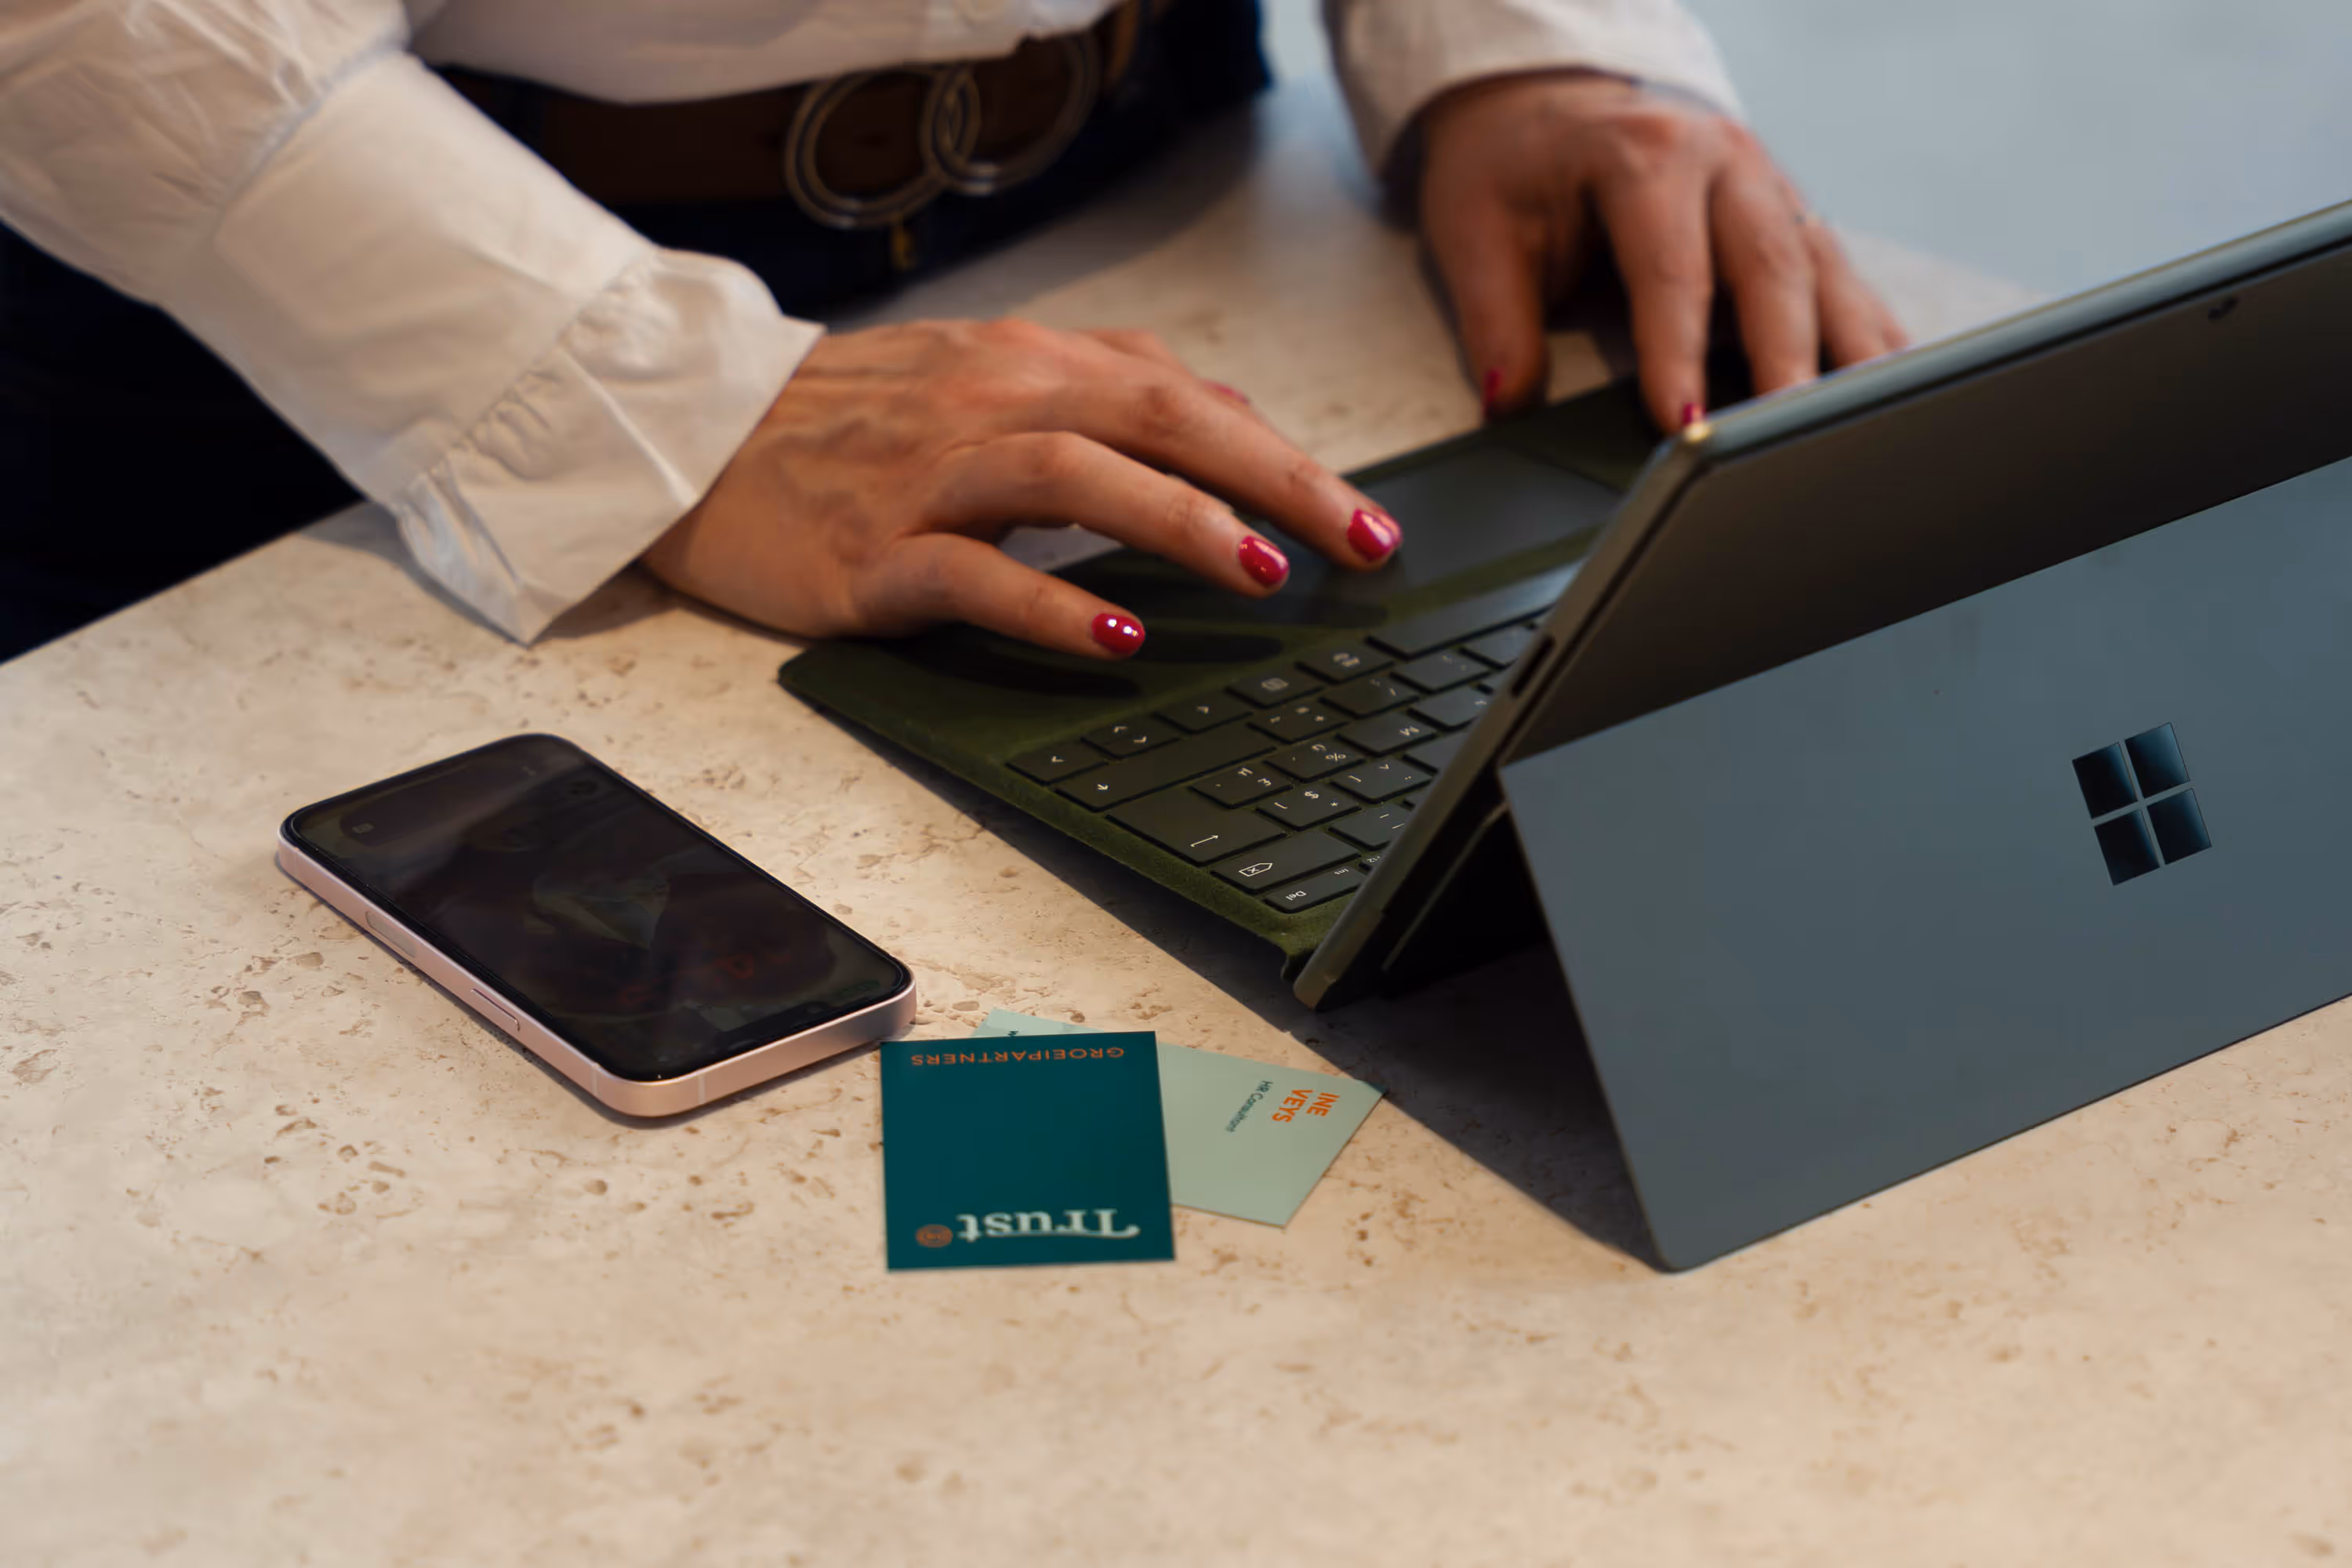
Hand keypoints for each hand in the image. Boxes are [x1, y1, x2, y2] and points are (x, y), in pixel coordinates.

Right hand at [641, 320, 1402, 657]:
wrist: (692, 441)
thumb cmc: (849, 423)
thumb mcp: (981, 385)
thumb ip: (1098, 395)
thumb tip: (1227, 422)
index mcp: (1023, 364)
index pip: (1180, 395)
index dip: (1283, 454)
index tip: (1364, 518)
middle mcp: (986, 402)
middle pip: (1154, 418)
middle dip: (1273, 481)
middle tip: (1359, 542)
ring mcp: (926, 476)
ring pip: (1074, 475)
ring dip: (1179, 521)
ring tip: (1264, 572)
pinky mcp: (870, 551)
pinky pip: (974, 571)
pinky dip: (1052, 600)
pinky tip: (1118, 632)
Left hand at [1417, 71, 1908, 431]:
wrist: (1548, 101)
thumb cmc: (1514, 165)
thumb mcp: (1476, 231)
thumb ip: (1496, 321)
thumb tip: (1510, 404)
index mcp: (1648, 154)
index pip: (1671, 269)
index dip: (1680, 352)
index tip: (1685, 422)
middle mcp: (1727, 162)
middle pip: (1774, 267)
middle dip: (1787, 360)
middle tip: (1787, 435)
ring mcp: (1771, 188)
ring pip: (1826, 274)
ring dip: (1849, 353)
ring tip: (1859, 427)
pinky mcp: (1791, 220)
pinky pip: (1842, 282)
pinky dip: (1865, 338)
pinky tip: (1883, 393)